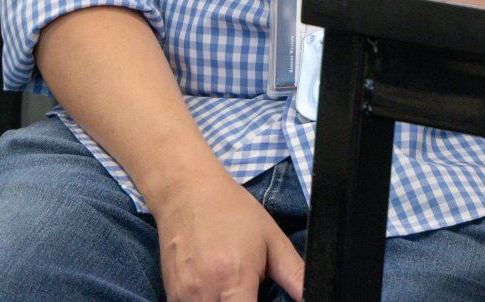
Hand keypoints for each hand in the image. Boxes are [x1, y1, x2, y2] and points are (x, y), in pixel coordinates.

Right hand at [152, 173, 303, 301]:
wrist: (187, 192)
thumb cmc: (234, 212)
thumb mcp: (271, 239)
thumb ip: (294, 275)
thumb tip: (313, 296)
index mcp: (233, 279)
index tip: (259, 299)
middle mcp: (204, 292)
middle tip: (248, 291)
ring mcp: (183, 295)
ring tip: (231, 288)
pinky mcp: (170, 295)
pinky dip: (207, 301)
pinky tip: (213, 286)